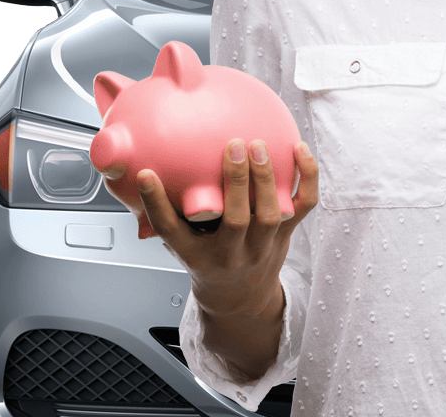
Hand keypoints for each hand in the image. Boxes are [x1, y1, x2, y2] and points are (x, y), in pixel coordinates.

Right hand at [105, 139, 319, 318]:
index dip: (156, 204)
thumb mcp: (181, 244)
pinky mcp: (286, 236)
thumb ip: (167, 213)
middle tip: (233, 145)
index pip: (171, 231)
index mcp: (194, 255)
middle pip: (236, 221)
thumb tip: (139, 171)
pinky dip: (307, 178)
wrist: (240, 300)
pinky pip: (302, 207)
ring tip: (258, 145)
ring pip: (269, 215)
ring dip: (267, 178)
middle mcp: (229, 253)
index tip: (147, 175)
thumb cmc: (207, 261)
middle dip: (236, 182)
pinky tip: (301, 149)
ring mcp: (261, 247)